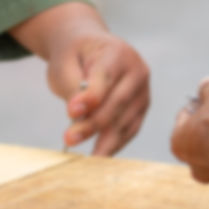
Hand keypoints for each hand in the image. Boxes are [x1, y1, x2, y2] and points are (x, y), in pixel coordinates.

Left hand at [11, 2, 150, 155]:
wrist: (92, 50)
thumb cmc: (76, 56)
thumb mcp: (65, 64)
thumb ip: (72, 86)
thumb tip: (78, 116)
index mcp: (118, 53)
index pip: (105, 78)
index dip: (90, 97)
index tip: (71, 112)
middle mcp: (137, 72)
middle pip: (117, 103)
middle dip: (93, 124)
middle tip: (69, 139)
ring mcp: (143, 92)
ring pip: (126, 121)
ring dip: (104, 141)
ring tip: (85, 159)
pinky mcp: (142, 110)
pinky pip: (130, 130)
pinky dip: (115, 144)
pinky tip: (100, 157)